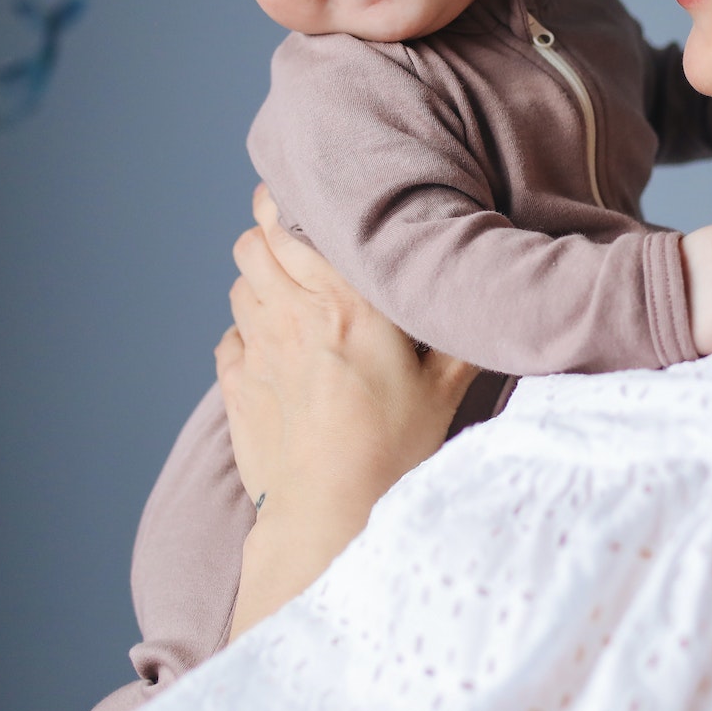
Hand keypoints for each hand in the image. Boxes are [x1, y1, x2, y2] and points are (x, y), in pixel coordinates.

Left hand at [217, 184, 478, 634]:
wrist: (330, 514)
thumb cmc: (393, 449)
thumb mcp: (443, 387)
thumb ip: (458, 334)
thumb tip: (482, 293)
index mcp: (345, 304)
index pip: (295, 225)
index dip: (292, 202)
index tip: (306, 196)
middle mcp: (292, 315)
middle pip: (255, 241)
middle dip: (270, 231)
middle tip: (298, 237)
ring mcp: (257, 349)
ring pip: (240, 282)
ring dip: (259, 278)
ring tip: (289, 290)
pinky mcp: (236, 385)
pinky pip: (229, 334)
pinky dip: (245, 329)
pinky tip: (271, 345)